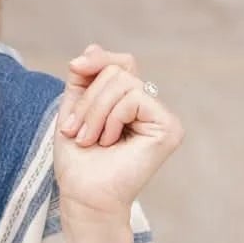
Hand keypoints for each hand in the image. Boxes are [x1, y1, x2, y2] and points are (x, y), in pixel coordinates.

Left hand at [54, 43, 183, 224]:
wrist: (83, 195)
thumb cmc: (78, 160)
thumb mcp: (74, 109)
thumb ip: (84, 78)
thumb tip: (92, 47)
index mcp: (130, 102)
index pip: (120, 63)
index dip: (97, 61)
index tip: (74, 68)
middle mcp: (150, 107)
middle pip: (118, 71)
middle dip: (88, 100)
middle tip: (76, 131)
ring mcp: (162, 117)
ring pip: (123, 82)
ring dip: (94, 113)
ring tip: (89, 140)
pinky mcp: (169, 127)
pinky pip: (134, 98)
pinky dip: (112, 118)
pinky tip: (109, 142)